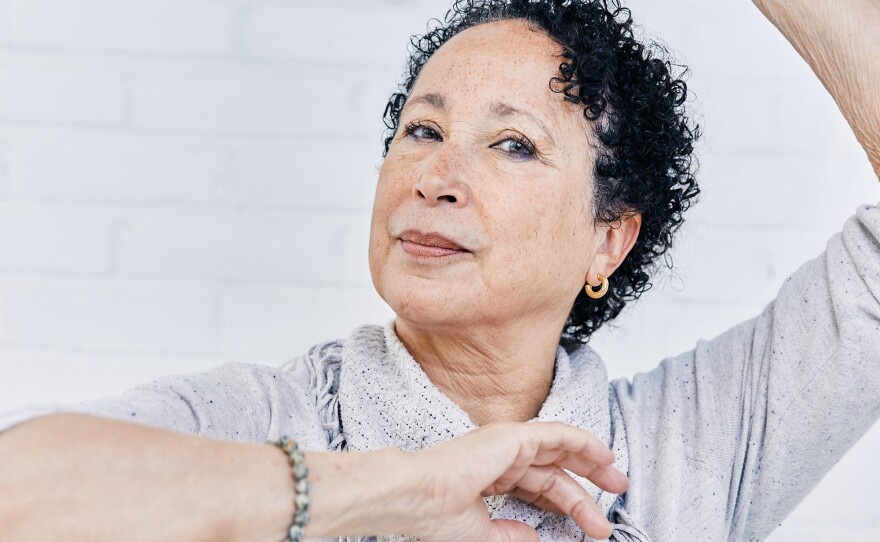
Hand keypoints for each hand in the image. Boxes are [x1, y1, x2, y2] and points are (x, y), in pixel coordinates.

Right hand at [404, 421, 628, 541]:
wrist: (416, 496)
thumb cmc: (434, 514)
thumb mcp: (481, 533)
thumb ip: (509, 533)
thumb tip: (534, 538)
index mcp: (491, 477)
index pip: (537, 487)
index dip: (565, 504)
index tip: (588, 525)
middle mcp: (500, 457)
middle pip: (553, 470)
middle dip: (585, 484)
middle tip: (614, 497)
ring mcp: (506, 444)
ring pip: (559, 449)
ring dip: (591, 463)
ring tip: (617, 481)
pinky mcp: (512, 435)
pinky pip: (556, 434)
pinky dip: (582, 442)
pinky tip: (603, 455)